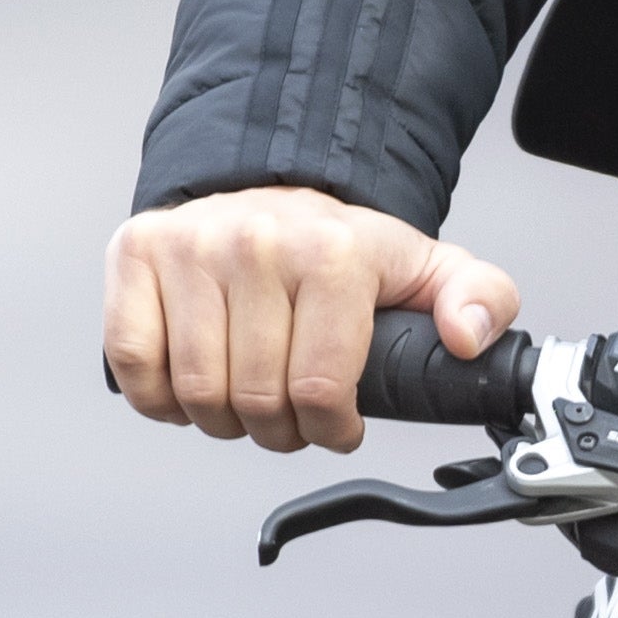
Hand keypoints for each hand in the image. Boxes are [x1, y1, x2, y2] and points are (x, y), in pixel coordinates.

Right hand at [104, 186, 521, 454]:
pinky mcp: (137, 253)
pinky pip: (136, 366)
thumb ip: (481, 299)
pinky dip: (161, 397)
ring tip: (248, 400)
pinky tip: (194, 381)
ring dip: (222, 420)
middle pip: (256, 400)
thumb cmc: (341, 247)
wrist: (271, 187)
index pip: (322, 388)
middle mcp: (257, 240)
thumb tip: (468, 336)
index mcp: (334, 249)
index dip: (331, 429)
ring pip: (196, 392)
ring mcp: (191, 244)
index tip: (339, 426)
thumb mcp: (427, 267)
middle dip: (279, 431)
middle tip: (291, 417)